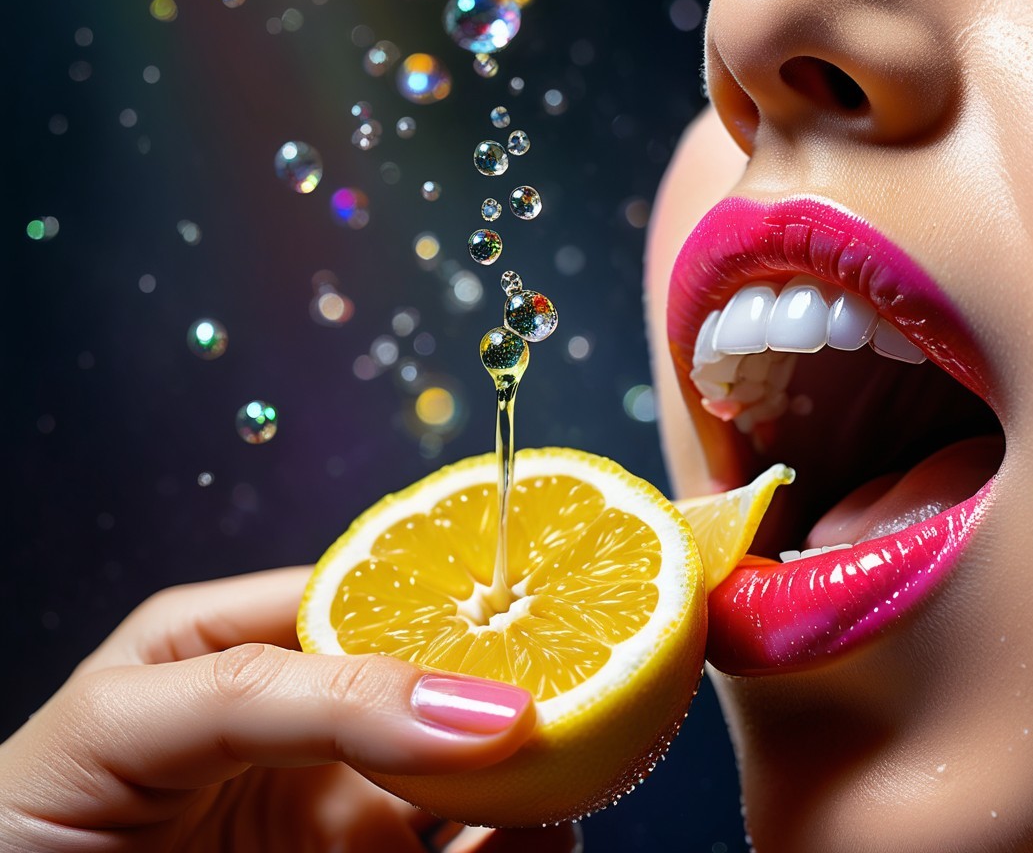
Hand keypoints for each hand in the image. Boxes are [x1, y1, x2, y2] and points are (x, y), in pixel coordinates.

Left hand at [0, 567, 578, 851]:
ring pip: (473, 783)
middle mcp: (309, 724)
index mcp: (247, 642)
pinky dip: (519, 849)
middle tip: (590, 680)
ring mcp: (341, 810)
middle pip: (441, 686)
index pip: (373, 592)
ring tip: (587, 764)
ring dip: (539, 775)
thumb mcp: (136, 721)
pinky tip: (543, 837)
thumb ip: (295, 692)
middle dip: (515, 680)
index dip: (456, 591)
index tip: (533, 598)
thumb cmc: (27, 821)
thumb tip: (471, 699)